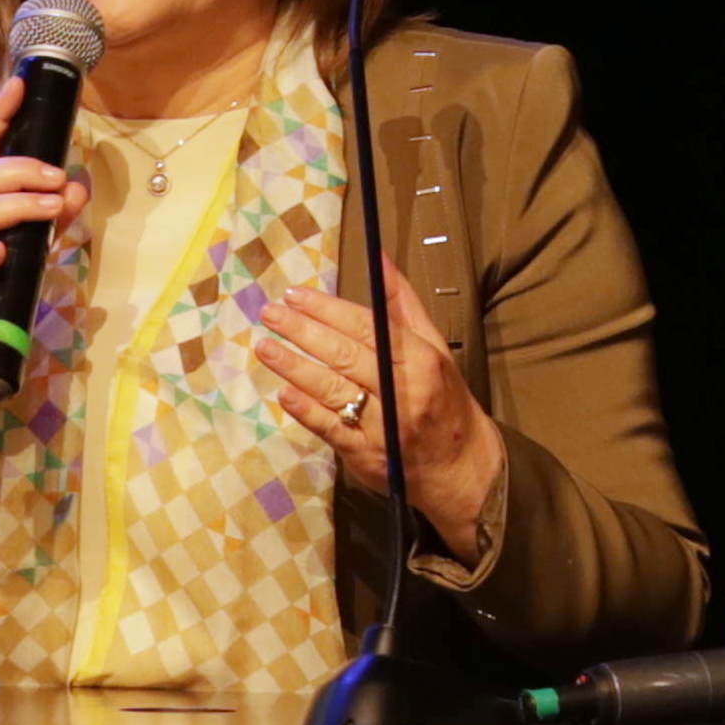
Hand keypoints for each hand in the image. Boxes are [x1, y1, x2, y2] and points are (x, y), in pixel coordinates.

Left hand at [256, 273, 506, 565]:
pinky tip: (284, 393)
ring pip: (333, 389)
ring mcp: (382, 424)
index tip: (296, 295)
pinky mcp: (365, 454)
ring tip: (265, 347)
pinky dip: (306, 410)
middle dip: (304, 331)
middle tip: (270, 314)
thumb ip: (402, 305)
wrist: (460, 467)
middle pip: (345, 354)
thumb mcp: (434, 347)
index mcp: (420, 358)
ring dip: (296, 367)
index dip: (328, 309)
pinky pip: (331, 428)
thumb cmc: (443, 399)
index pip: (366, 327)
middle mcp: (401, 389)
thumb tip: (379, 258)